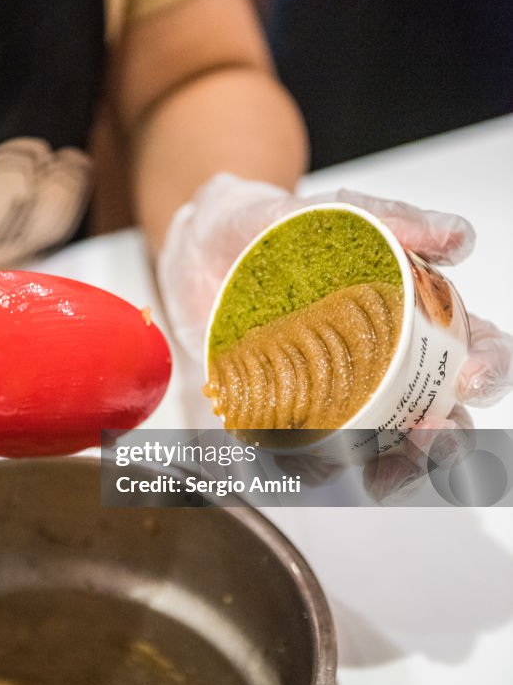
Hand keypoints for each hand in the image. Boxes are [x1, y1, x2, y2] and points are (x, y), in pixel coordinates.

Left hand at [158, 174, 512, 498]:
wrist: (201, 245)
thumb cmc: (275, 230)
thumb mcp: (331, 211)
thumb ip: (394, 219)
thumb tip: (460, 238)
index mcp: (411, 316)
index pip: (472, 348)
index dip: (488, 367)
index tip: (472, 376)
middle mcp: (383, 366)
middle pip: (440, 417)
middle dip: (448, 440)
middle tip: (430, 433)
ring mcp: (337, 397)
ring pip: (383, 451)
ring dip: (395, 471)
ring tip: (380, 469)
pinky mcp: (286, 418)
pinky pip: (310, 460)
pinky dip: (318, 473)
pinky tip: (314, 466)